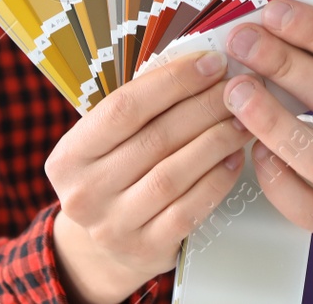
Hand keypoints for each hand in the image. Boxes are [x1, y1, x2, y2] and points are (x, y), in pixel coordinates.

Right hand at [46, 50, 249, 303]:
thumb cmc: (115, 175)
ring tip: (242, 119)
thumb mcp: (107, 142)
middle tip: (237, 87)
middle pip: (155, 138)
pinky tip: (234, 158)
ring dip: (216, 140)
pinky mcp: (146, 250)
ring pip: (174, 173)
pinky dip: (217, 179)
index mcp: (69, 156)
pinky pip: (189, 209)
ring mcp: (113, 226)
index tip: (211, 62)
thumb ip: (142, 107)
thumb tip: (200, 64)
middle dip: (204, 106)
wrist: (106, 247)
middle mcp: (85, 192)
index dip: (173, 81)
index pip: (124, 107)